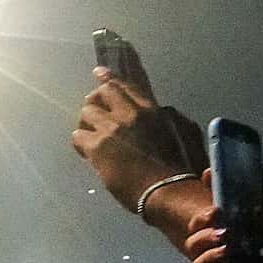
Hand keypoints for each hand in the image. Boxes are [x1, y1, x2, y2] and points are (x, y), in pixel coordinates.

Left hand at [72, 74, 206, 226]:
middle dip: (96, 99)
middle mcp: (131, 114)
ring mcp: (112, 128)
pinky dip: (81, 142)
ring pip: (87, 112)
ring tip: (94, 137)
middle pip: (103, 92)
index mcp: (153, 110)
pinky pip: (78, 135)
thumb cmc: (181, 167)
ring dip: (88, 123)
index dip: (110, 77)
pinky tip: (89, 152)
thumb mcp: (185, 133)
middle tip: (95, 111)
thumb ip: (170, 117)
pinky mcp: (98, 146)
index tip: (99, 71)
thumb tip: (162, 110)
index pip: (128, 85)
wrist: (168, 191)